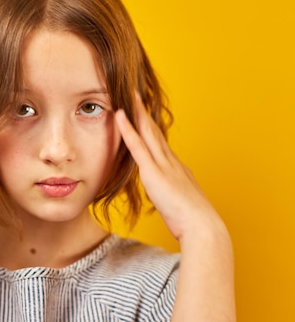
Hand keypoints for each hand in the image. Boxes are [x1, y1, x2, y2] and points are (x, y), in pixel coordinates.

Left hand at [115, 95, 225, 242]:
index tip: (146, 115)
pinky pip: (137, 146)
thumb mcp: (180, 205)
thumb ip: (170, 197)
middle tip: (137, 95)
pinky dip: (127, 129)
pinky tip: (119, 115)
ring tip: (129, 95)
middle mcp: (171, 162)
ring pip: (148, 132)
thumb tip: (164, 198)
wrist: (202, 226)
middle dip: (145, 113)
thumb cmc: (193, 223)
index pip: (161, 144)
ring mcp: (163, 165)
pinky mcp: (153, 172)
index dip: (152, 128)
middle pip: (155, 132)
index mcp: (177, 169)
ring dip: (137, 112)